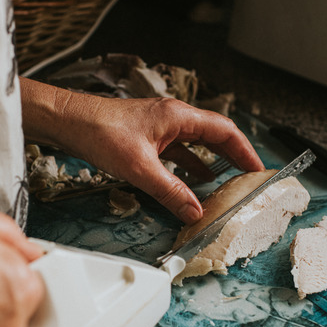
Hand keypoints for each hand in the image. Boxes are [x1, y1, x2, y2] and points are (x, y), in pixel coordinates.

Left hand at [21, 79, 264, 223]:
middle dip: (233, 157)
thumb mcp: (140, 168)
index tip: (258, 169)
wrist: (68, 121)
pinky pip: (176, 151)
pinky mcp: (146, 137)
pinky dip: (187, 166)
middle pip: (214, 136)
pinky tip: (191, 182)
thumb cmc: (99, 131)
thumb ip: (170, 191)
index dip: (245, 150)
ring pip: (195, 144)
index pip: (224, 130)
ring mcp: (159, 126)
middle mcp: (173, 117)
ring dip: (211, 163)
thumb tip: (194, 211)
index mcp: (178, 116)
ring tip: (225, 183)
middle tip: (249, 177)